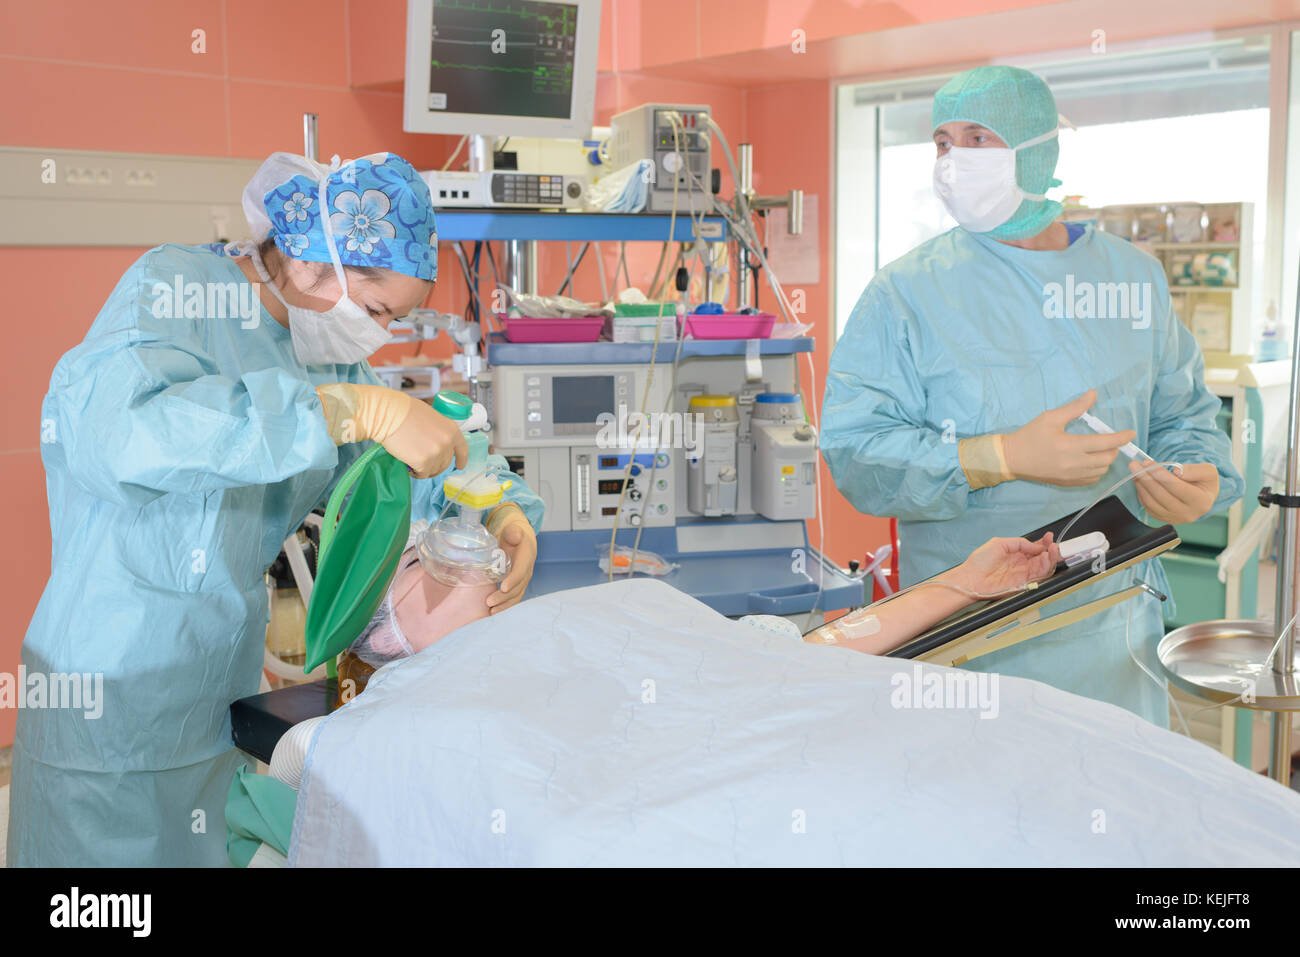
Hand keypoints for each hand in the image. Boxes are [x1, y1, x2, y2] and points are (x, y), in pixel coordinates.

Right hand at [316, 384, 467, 478]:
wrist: (389, 414)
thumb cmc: (405, 411)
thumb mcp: (431, 417)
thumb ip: (439, 430)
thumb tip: (437, 441)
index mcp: (451, 430)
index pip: (462, 449)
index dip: (461, 459)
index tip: (459, 466)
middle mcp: (447, 442)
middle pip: (446, 462)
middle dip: (435, 465)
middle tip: (423, 462)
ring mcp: (436, 453)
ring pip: (433, 470)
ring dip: (424, 468)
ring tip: (412, 460)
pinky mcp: (424, 462)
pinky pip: (422, 474)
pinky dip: (415, 472)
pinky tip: (408, 465)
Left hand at [485, 504, 536, 613]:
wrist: (520, 538)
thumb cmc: (513, 533)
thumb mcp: (513, 529)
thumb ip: (513, 532)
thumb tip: (515, 535)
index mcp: (526, 558)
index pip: (520, 572)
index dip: (513, 580)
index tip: (502, 587)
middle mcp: (527, 571)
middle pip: (517, 587)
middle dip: (504, 597)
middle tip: (489, 602)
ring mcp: (523, 579)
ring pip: (516, 595)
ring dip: (504, 605)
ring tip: (490, 611)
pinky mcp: (517, 584)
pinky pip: (513, 597)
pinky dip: (504, 605)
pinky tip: (493, 611)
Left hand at [947, 534, 1061, 598]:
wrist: (971, 579)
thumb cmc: (979, 562)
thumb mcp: (999, 543)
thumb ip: (1019, 543)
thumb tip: (1036, 545)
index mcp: (1015, 554)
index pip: (1035, 548)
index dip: (1044, 543)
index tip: (1049, 537)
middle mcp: (1021, 564)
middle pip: (1042, 558)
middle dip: (1051, 551)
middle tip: (1055, 545)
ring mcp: (1023, 574)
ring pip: (1044, 567)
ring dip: (1051, 559)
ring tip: (1053, 550)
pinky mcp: (1023, 584)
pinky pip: (1039, 577)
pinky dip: (1045, 568)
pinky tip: (1046, 558)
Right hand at [1003, 390, 1135, 486]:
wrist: (1012, 458)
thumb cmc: (1030, 435)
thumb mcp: (1050, 417)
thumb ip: (1075, 407)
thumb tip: (1093, 394)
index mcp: (1070, 445)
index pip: (1105, 443)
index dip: (1121, 437)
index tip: (1131, 433)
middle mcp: (1074, 463)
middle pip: (1107, 459)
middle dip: (1113, 448)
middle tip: (1108, 439)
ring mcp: (1071, 476)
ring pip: (1101, 470)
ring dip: (1106, 459)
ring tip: (1099, 450)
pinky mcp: (1067, 483)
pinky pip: (1092, 479)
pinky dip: (1097, 470)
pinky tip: (1090, 462)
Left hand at [1129, 460, 1217, 524]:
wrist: (1202, 497)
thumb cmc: (1204, 482)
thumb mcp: (1208, 471)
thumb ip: (1195, 470)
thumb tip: (1177, 471)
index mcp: (1201, 502)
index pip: (1177, 487)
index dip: (1160, 474)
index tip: (1148, 463)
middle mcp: (1188, 513)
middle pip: (1161, 495)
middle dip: (1145, 478)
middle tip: (1135, 465)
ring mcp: (1175, 518)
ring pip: (1152, 502)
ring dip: (1140, 485)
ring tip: (1135, 470)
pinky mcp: (1164, 519)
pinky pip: (1148, 507)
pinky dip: (1141, 493)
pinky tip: (1139, 481)